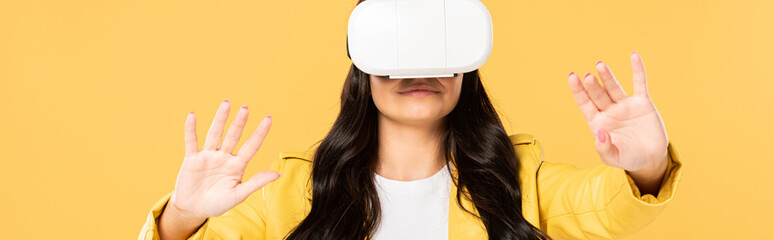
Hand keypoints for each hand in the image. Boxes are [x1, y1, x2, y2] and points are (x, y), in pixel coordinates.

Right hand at [170, 99, 279, 219]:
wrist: (193, 210)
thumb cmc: (217, 204)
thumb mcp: (238, 195)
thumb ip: (256, 183)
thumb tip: (278, 174)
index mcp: (237, 165)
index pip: (251, 146)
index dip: (260, 133)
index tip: (269, 118)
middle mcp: (224, 157)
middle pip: (233, 136)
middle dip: (239, 122)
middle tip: (246, 108)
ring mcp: (208, 156)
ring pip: (215, 134)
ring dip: (220, 119)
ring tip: (226, 103)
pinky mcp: (192, 159)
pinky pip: (191, 141)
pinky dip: (191, 129)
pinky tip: (192, 115)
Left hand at [567, 51, 668, 172]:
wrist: (651, 158)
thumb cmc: (628, 158)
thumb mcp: (614, 158)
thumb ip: (604, 149)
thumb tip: (600, 134)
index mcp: (598, 122)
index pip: (585, 103)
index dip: (578, 91)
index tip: (572, 77)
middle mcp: (609, 111)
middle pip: (598, 95)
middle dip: (593, 86)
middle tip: (588, 76)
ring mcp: (625, 105)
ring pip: (614, 87)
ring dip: (607, 76)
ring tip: (599, 65)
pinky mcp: (642, 103)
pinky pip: (639, 83)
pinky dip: (637, 70)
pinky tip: (634, 55)